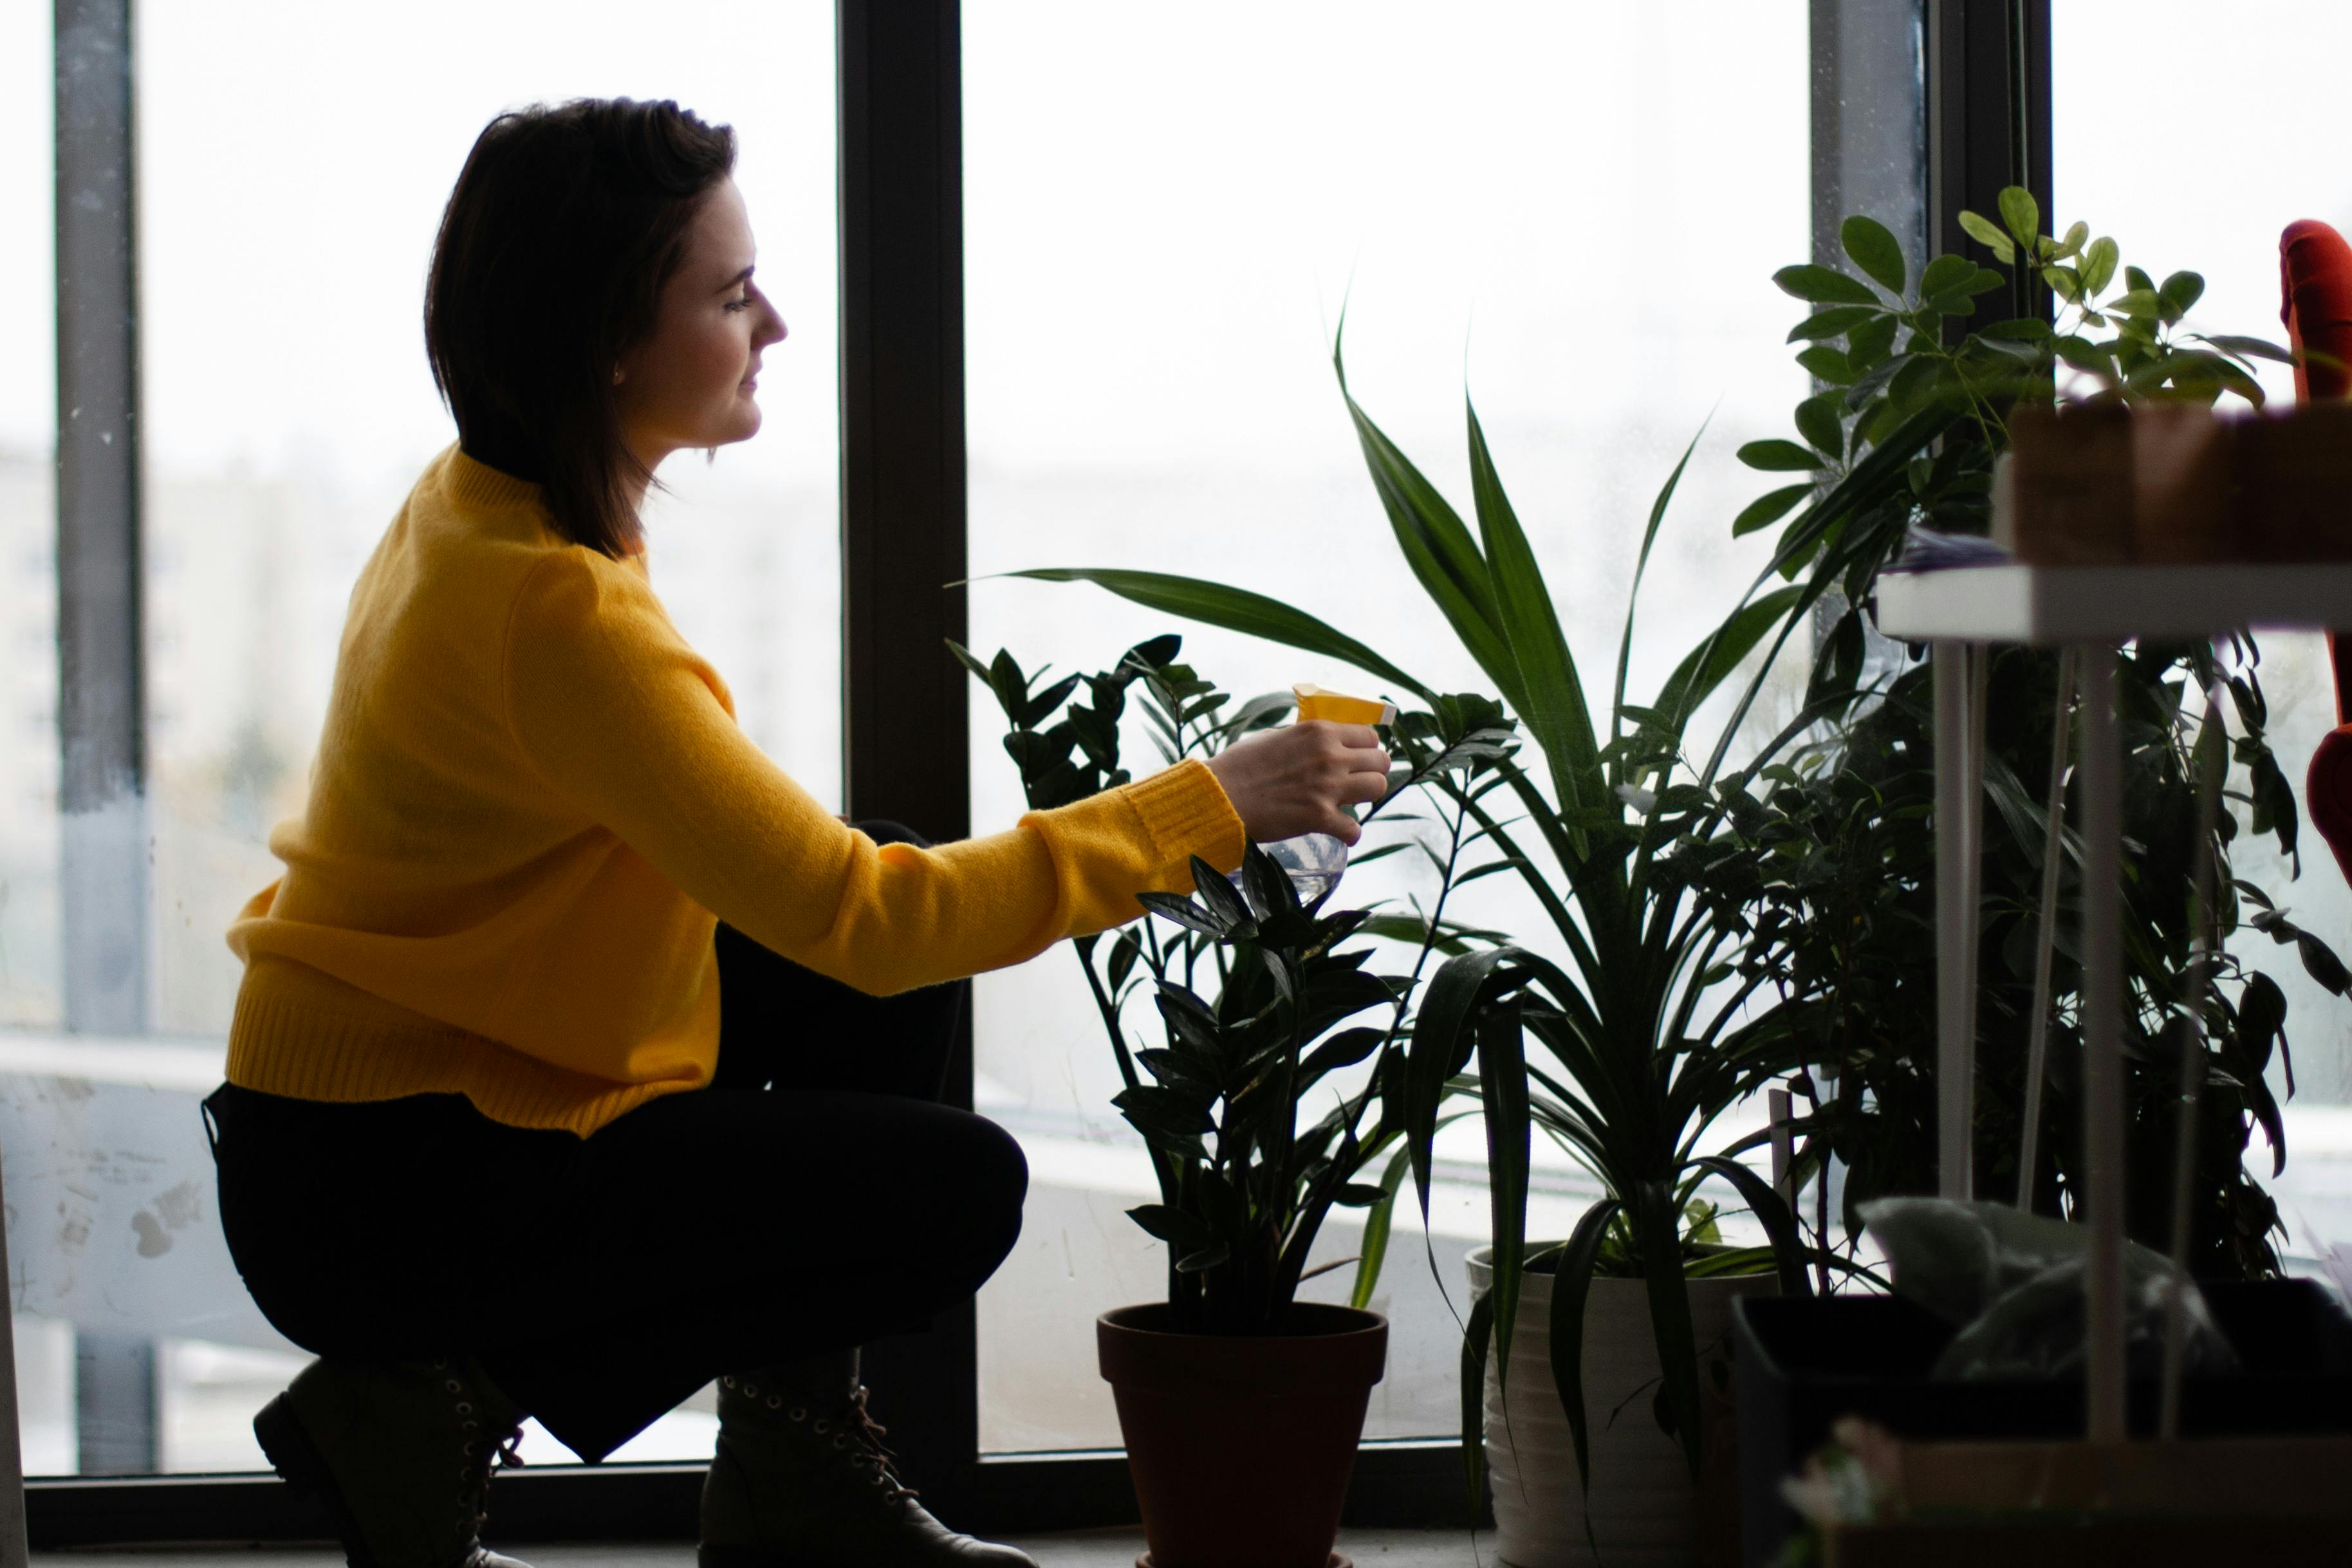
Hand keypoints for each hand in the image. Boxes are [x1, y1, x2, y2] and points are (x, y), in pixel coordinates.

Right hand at [1204, 722, 1389, 845]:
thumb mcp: (1277, 737)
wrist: (1221, 796)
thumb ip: (1305, 740)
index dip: (1367, 749)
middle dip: (1372, 772)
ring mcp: (1328, 787)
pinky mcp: (1321, 817)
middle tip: (1357, 781)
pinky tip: (1340, 832)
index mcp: (1320, 732)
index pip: (1369, 736)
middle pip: (1381, 761)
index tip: (1359, 758)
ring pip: (1377, 789)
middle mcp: (1331, 756)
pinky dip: (1349, 833)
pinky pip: (1355, 829)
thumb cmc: (1240, 765)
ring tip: (1349, 802)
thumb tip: (1319, 745)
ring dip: (1366, 798)